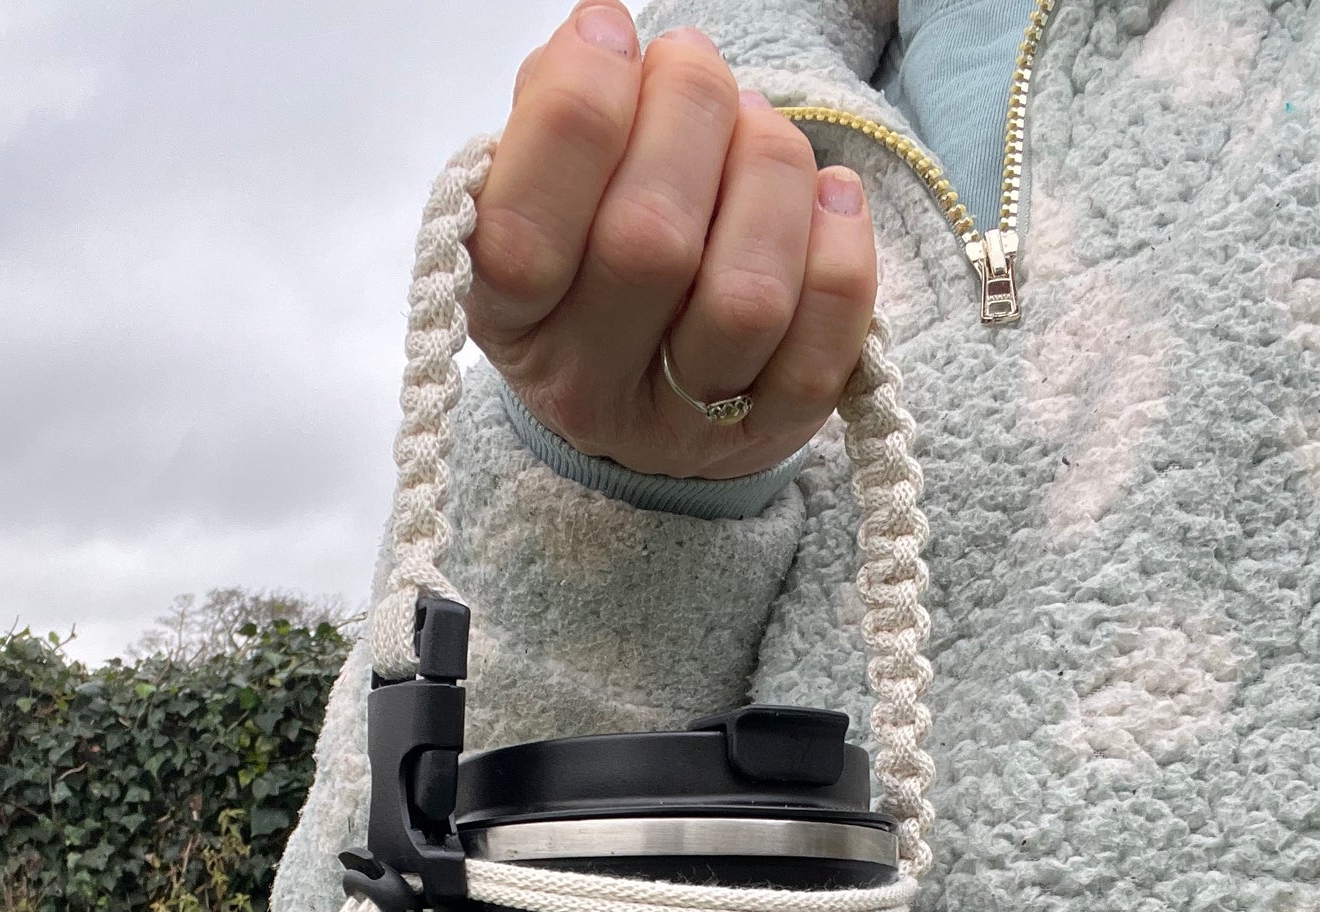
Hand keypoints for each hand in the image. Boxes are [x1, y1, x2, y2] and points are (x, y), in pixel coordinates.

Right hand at [465, 2, 876, 482]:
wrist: (636, 397)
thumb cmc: (582, 262)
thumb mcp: (533, 195)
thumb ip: (548, 115)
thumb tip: (599, 39)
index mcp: (507, 321)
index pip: (526, 233)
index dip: (577, 111)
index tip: (608, 36)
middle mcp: (585, 386)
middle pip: (650, 247)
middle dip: (689, 116)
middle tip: (694, 66)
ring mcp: (681, 425)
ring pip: (746, 299)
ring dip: (770, 175)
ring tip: (759, 129)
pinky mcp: (768, 436)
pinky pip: (822, 350)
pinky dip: (841, 250)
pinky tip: (829, 195)